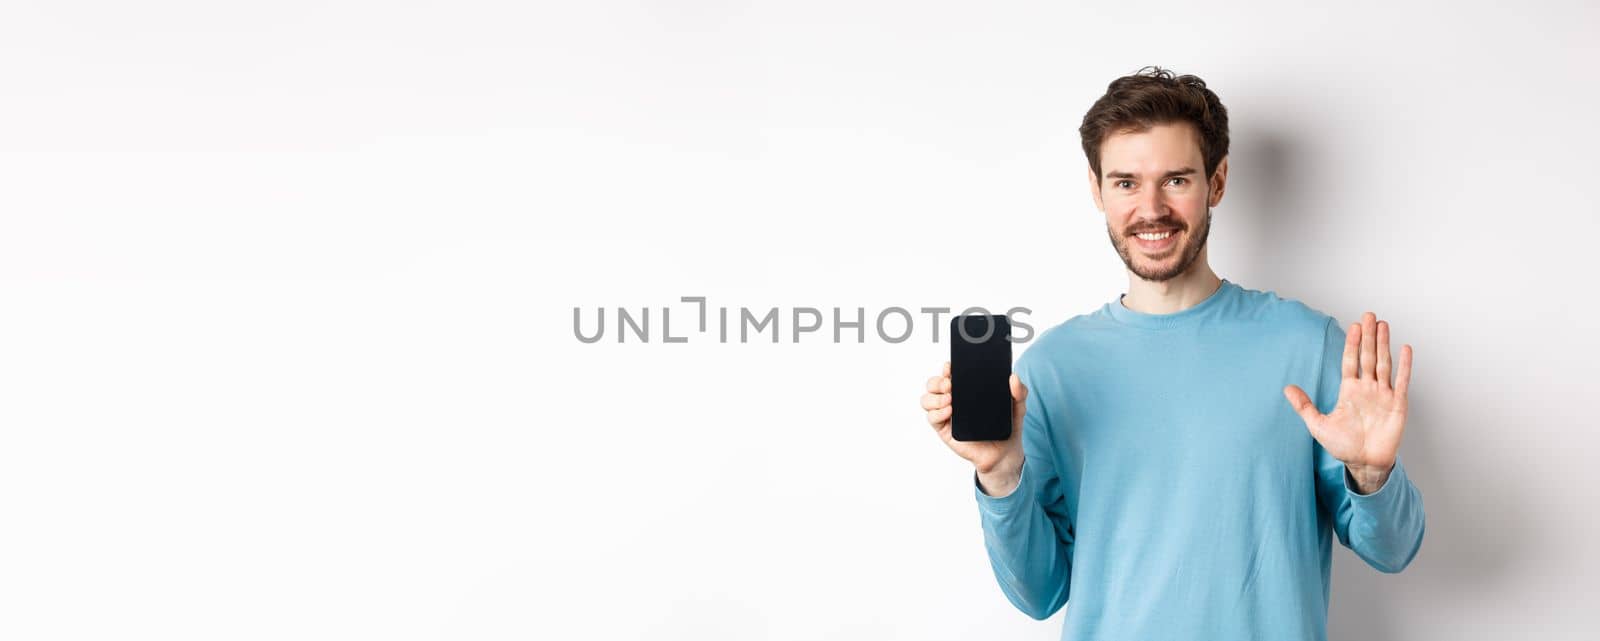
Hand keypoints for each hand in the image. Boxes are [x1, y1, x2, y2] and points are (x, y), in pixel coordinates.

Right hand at [921, 361, 1028, 494]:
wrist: (1004, 454)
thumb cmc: (1006, 428)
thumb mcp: (1017, 407)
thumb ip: (1019, 391)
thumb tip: (1014, 378)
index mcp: (966, 390)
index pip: (949, 374)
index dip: (946, 368)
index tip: (950, 367)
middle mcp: (953, 400)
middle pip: (933, 384)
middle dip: (938, 381)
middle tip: (950, 384)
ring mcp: (947, 415)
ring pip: (927, 399)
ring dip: (935, 397)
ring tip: (950, 399)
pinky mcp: (944, 429)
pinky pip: (931, 418)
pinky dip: (937, 412)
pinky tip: (949, 412)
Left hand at [1283, 312, 1413, 491]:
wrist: (1364, 463)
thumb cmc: (1343, 446)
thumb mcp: (1318, 425)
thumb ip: (1304, 406)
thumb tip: (1287, 389)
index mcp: (1349, 391)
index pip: (1350, 361)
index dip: (1352, 344)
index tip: (1353, 326)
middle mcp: (1367, 389)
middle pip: (1368, 357)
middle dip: (1369, 336)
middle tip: (1368, 315)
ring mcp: (1383, 395)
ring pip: (1384, 364)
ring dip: (1384, 344)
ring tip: (1383, 325)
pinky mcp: (1398, 404)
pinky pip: (1401, 381)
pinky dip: (1405, 366)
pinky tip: (1405, 349)